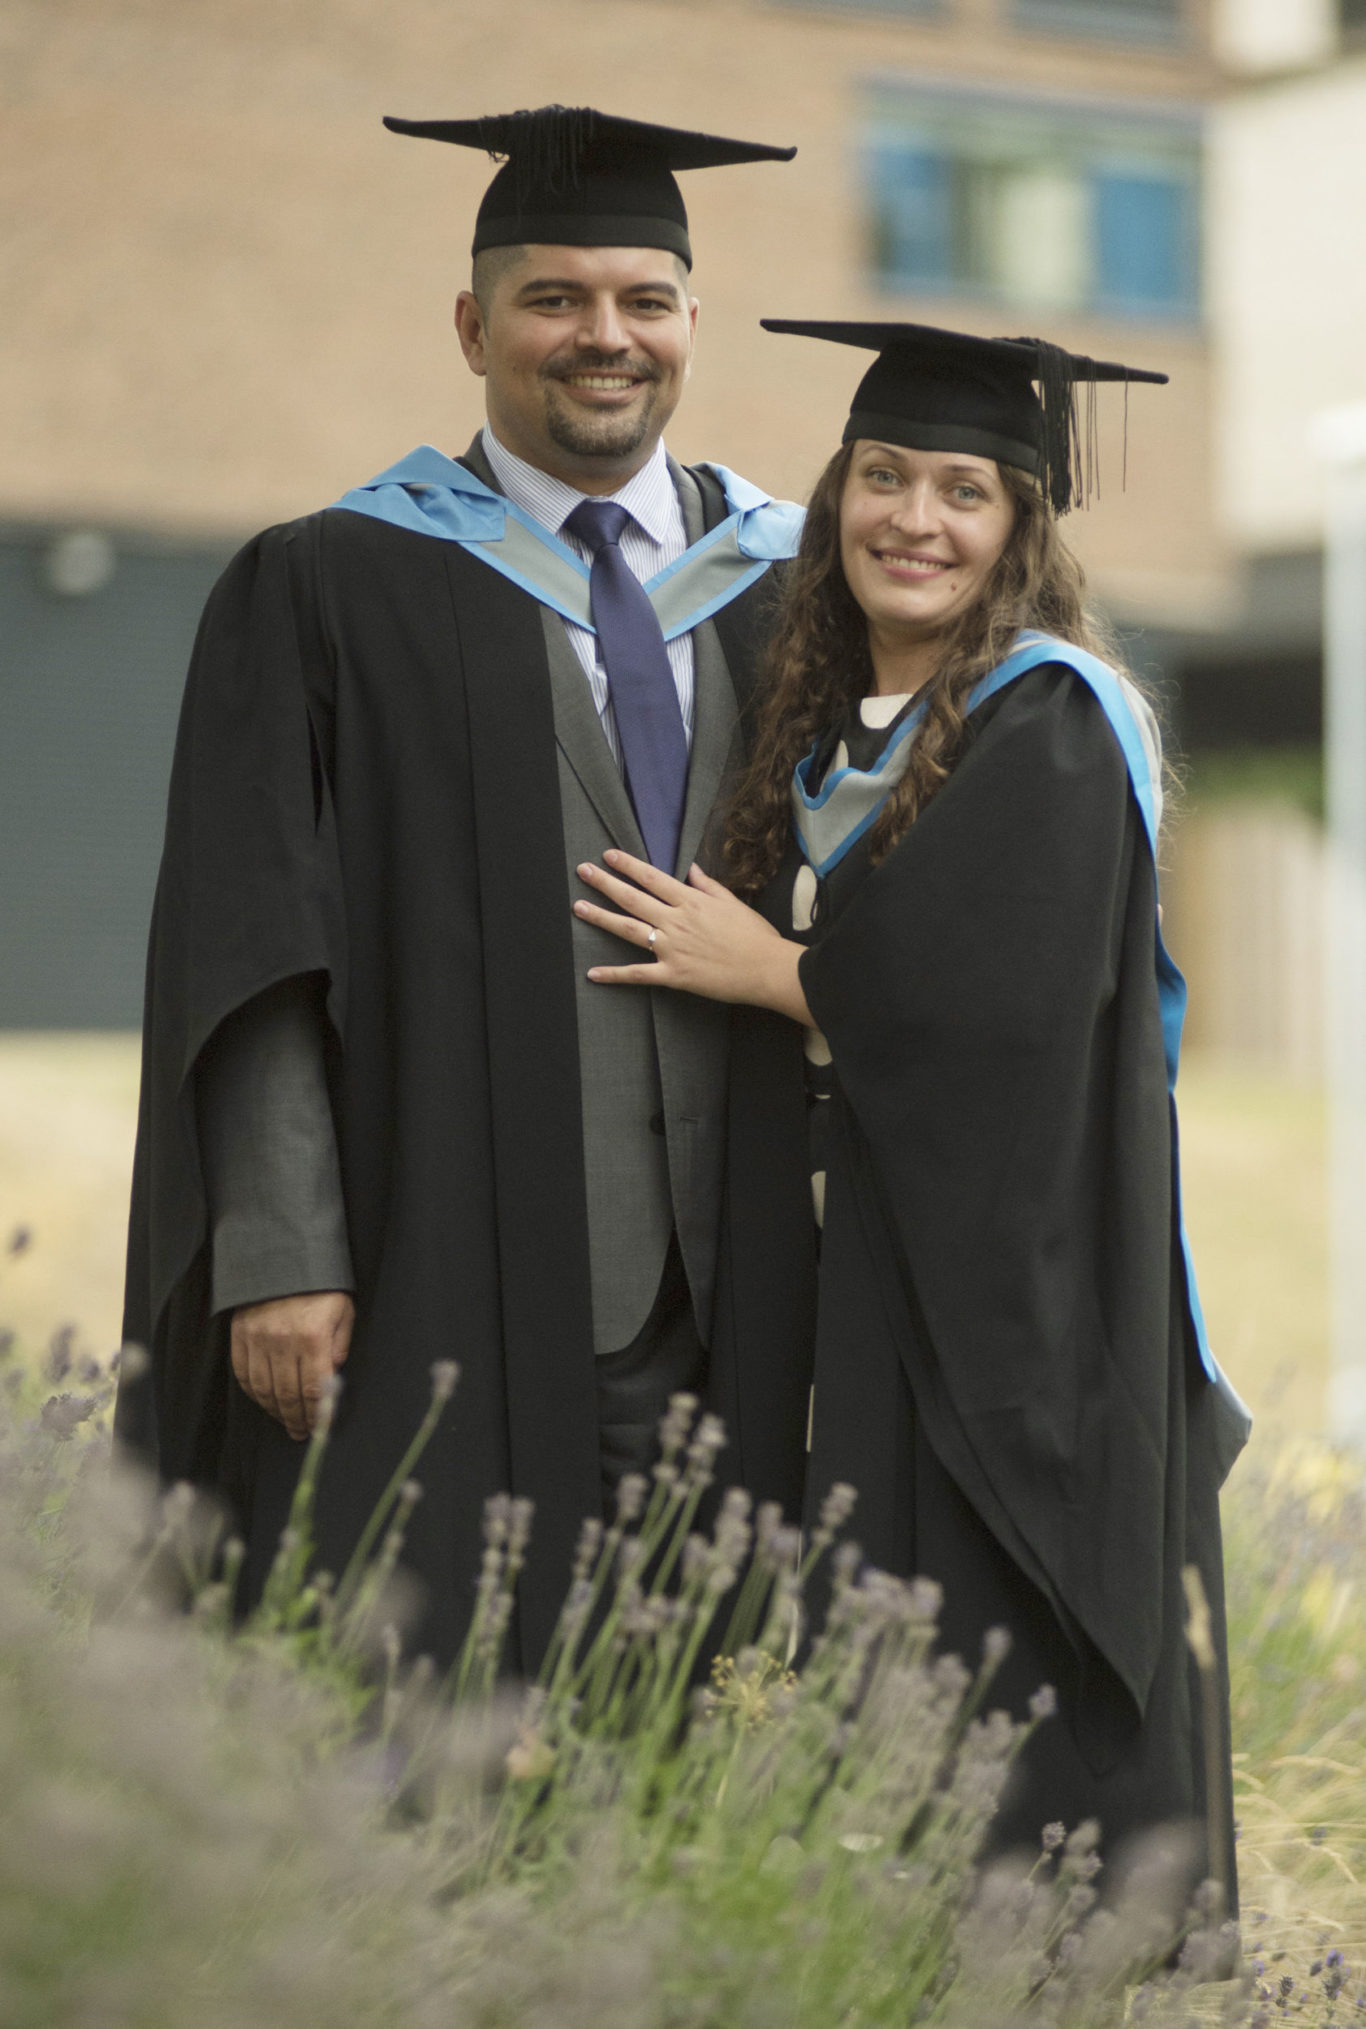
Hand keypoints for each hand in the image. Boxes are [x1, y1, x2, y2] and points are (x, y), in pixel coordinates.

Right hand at [230, 1290, 353, 1440]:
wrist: (283, 1255)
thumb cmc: (320, 1285)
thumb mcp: (343, 1311)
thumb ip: (340, 1344)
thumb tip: (333, 1374)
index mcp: (313, 1337)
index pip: (314, 1389)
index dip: (316, 1413)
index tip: (319, 1427)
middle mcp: (283, 1341)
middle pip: (287, 1394)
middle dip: (295, 1418)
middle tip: (300, 1432)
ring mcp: (258, 1339)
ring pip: (263, 1388)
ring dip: (274, 1409)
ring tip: (284, 1420)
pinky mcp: (240, 1335)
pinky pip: (243, 1373)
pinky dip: (253, 1392)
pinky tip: (264, 1399)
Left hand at [574, 851, 812, 1023]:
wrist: (767, 969)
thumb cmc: (755, 936)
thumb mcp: (733, 902)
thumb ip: (708, 885)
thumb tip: (691, 868)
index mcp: (691, 901)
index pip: (652, 878)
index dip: (627, 865)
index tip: (608, 856)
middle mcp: (676, 921)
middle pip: (633, 898)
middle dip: (605, 883)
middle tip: (582, 871)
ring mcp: (672, 948)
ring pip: (629, 930)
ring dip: (601, 918)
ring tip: (579, 907)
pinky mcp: (674, 975)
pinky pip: (638, 974)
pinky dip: (615, 975)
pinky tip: (593, 974)